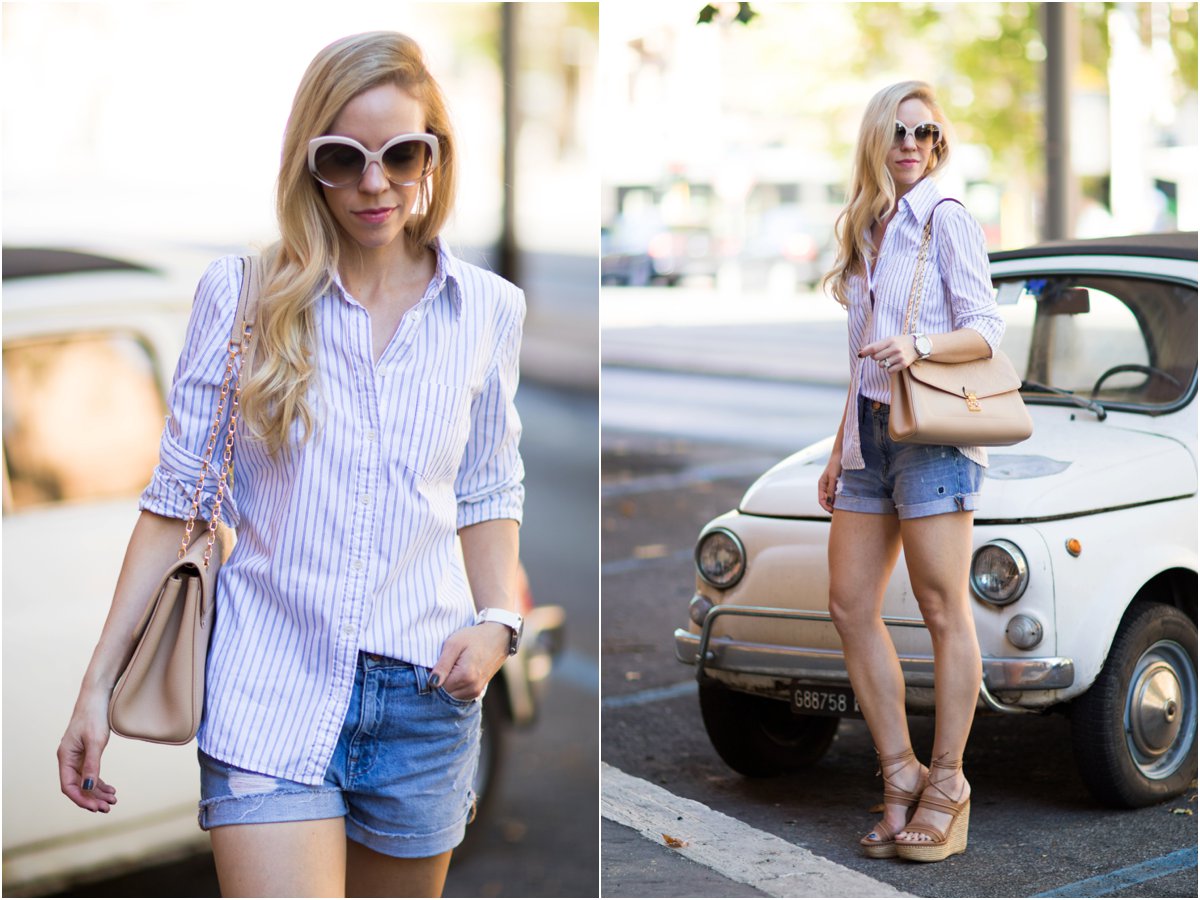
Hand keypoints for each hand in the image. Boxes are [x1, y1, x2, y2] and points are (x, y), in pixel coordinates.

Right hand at [58, 691, 117, 812]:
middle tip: (109, 807)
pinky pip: (90, 773)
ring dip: (97, 792)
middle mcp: (69, 759)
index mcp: (65, 757)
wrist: (97, 697)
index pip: (69, 786)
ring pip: (85, 781)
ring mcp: (77, 757)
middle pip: (77, 786)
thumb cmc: (94, 716)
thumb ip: (92, 764)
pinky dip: (100, 782)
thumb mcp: (95, 741)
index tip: (96, 808)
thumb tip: (88, 786)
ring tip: (113, 800)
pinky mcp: (86, 753)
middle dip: (92, 798)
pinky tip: (110, 789)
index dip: (81, 799)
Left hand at [430, 622, 509, 700]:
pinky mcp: (478, 692)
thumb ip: (442, 665)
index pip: (438, 686)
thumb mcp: (454, 644)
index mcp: (465, 675)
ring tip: (455, 666)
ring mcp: (476, 691)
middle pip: (444, 692)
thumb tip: (432, 683)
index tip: (441, 662)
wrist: (498, 638)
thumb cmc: (474, 638)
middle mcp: (472, 687)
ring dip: (449, 684)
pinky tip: (459, 673)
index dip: (435, 674)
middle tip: (449, 663)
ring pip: (451, 695)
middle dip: (442, 680)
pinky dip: (455, 687)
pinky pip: (459, 695)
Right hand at [818, 454, 841, 513]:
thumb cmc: (835, 465)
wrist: (841, 455)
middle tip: (839, 512)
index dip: (826, 507)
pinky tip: (845, 500)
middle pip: (826, 500)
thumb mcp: (832, 477)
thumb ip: (831, 489)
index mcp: (821, 485)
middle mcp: (825, 486)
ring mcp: (831, 485)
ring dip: (835, 503)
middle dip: (831, 506)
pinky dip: (839, 498)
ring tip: (843, 508)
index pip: (821, 500)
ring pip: (832, 498)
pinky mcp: (837, 483)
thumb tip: (830, 502)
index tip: (833, 511)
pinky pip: (837, 493)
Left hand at [859, 335, 917, 372]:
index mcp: (890, 340)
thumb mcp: (889, 340)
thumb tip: (860, 352)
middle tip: (882, 354)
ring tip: (890, 358)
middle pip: (876, 358)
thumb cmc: (900, 342)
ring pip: (882, 365)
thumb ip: (876, 345)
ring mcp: (899, 357)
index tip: (859, 355)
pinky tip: (894, 363)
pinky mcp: (903, 364)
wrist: (918, 345)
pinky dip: (889, 368)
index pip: (874, 348)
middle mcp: (895, 348)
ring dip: (883, 363)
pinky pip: (889, 370)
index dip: (865, 352)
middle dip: (876, 357)